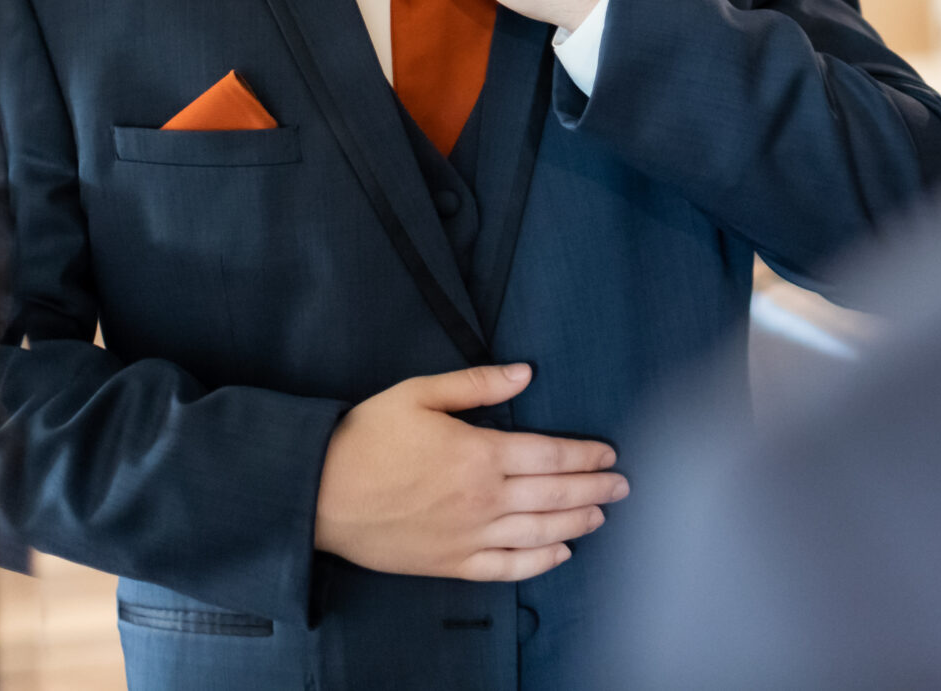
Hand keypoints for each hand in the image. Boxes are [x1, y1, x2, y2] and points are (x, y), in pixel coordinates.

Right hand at [313, 363, 626, 581]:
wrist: (317, 492)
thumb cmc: (366, 437)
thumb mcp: (420, 393)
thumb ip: (478, 384)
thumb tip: (526, 373)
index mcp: (478, 453)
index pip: (550, 455)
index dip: (585, 455)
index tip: (609, 454)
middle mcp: (481, 498)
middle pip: (555, 495)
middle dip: (594, 489)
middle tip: (623, 486)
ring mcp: (467, 536)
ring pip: (539, 533)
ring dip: (577, 523)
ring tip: (602, 515)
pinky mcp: (450, 563)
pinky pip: (506, 568)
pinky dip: (539, 563)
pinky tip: (561, 553)